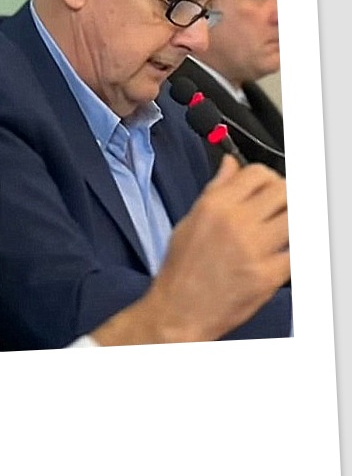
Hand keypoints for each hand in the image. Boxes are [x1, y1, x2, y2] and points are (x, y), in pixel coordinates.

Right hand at [93, 155, 289, 344]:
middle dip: (285, 197)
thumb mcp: (191, 220)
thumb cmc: (182, 269)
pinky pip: (296, 253)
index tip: (266, 189)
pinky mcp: (267, 276)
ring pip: (296, 218)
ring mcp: (253, 249)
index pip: (257, 173)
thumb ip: (215, 189)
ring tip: (281, 231)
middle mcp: (235, 222)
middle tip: (279, 209)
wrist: (179, 310)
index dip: (266, 179)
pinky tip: (281, 254)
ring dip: (292, 222)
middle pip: (283, 190)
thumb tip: (231, 165)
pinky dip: (293, 252)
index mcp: (215, 205)